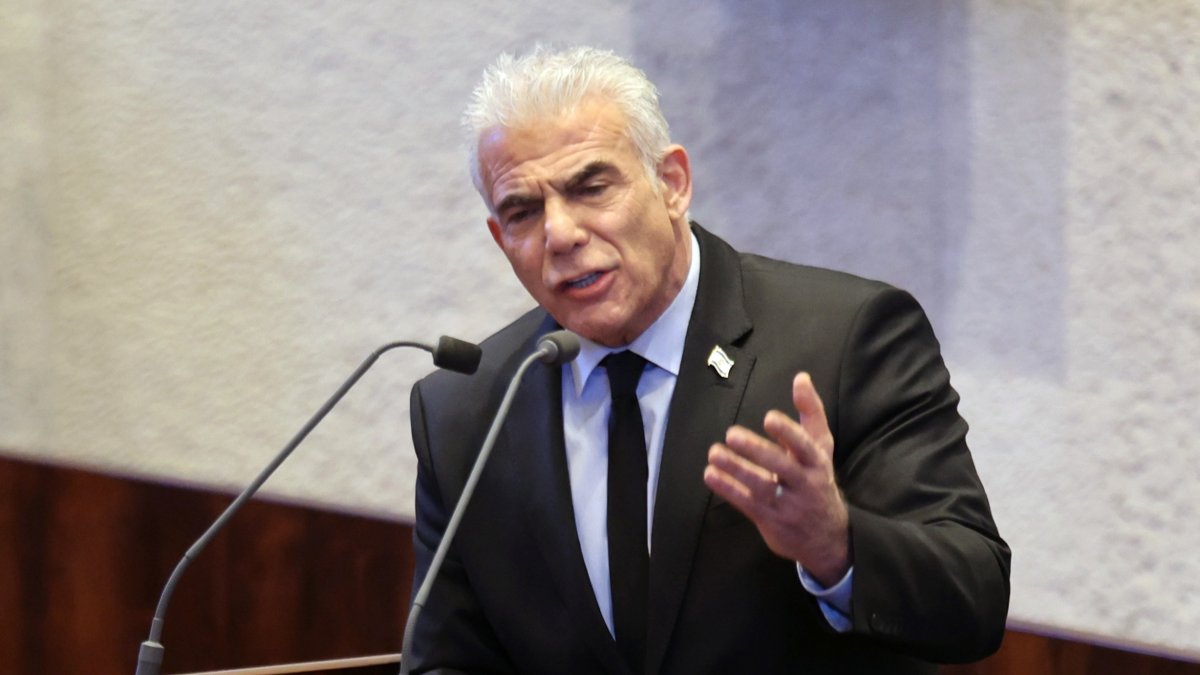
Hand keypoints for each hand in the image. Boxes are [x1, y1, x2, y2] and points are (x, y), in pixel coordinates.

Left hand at [702, 372, 850, 585]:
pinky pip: (746, 504)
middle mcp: (804, 484)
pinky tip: (710, 475)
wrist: (827, 538)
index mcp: (817, 463)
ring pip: (760, 486)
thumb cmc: (818, 480)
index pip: (805, 446)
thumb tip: (801, 377)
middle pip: (781, 466)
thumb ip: (810, 413)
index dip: (788, 433)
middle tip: (731, 434)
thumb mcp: (821, 448)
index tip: (769, 418)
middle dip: (756, 450)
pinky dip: (728, 489)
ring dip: (736, 469)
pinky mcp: (769, 519)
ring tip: (714, 453)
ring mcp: (786, 504)